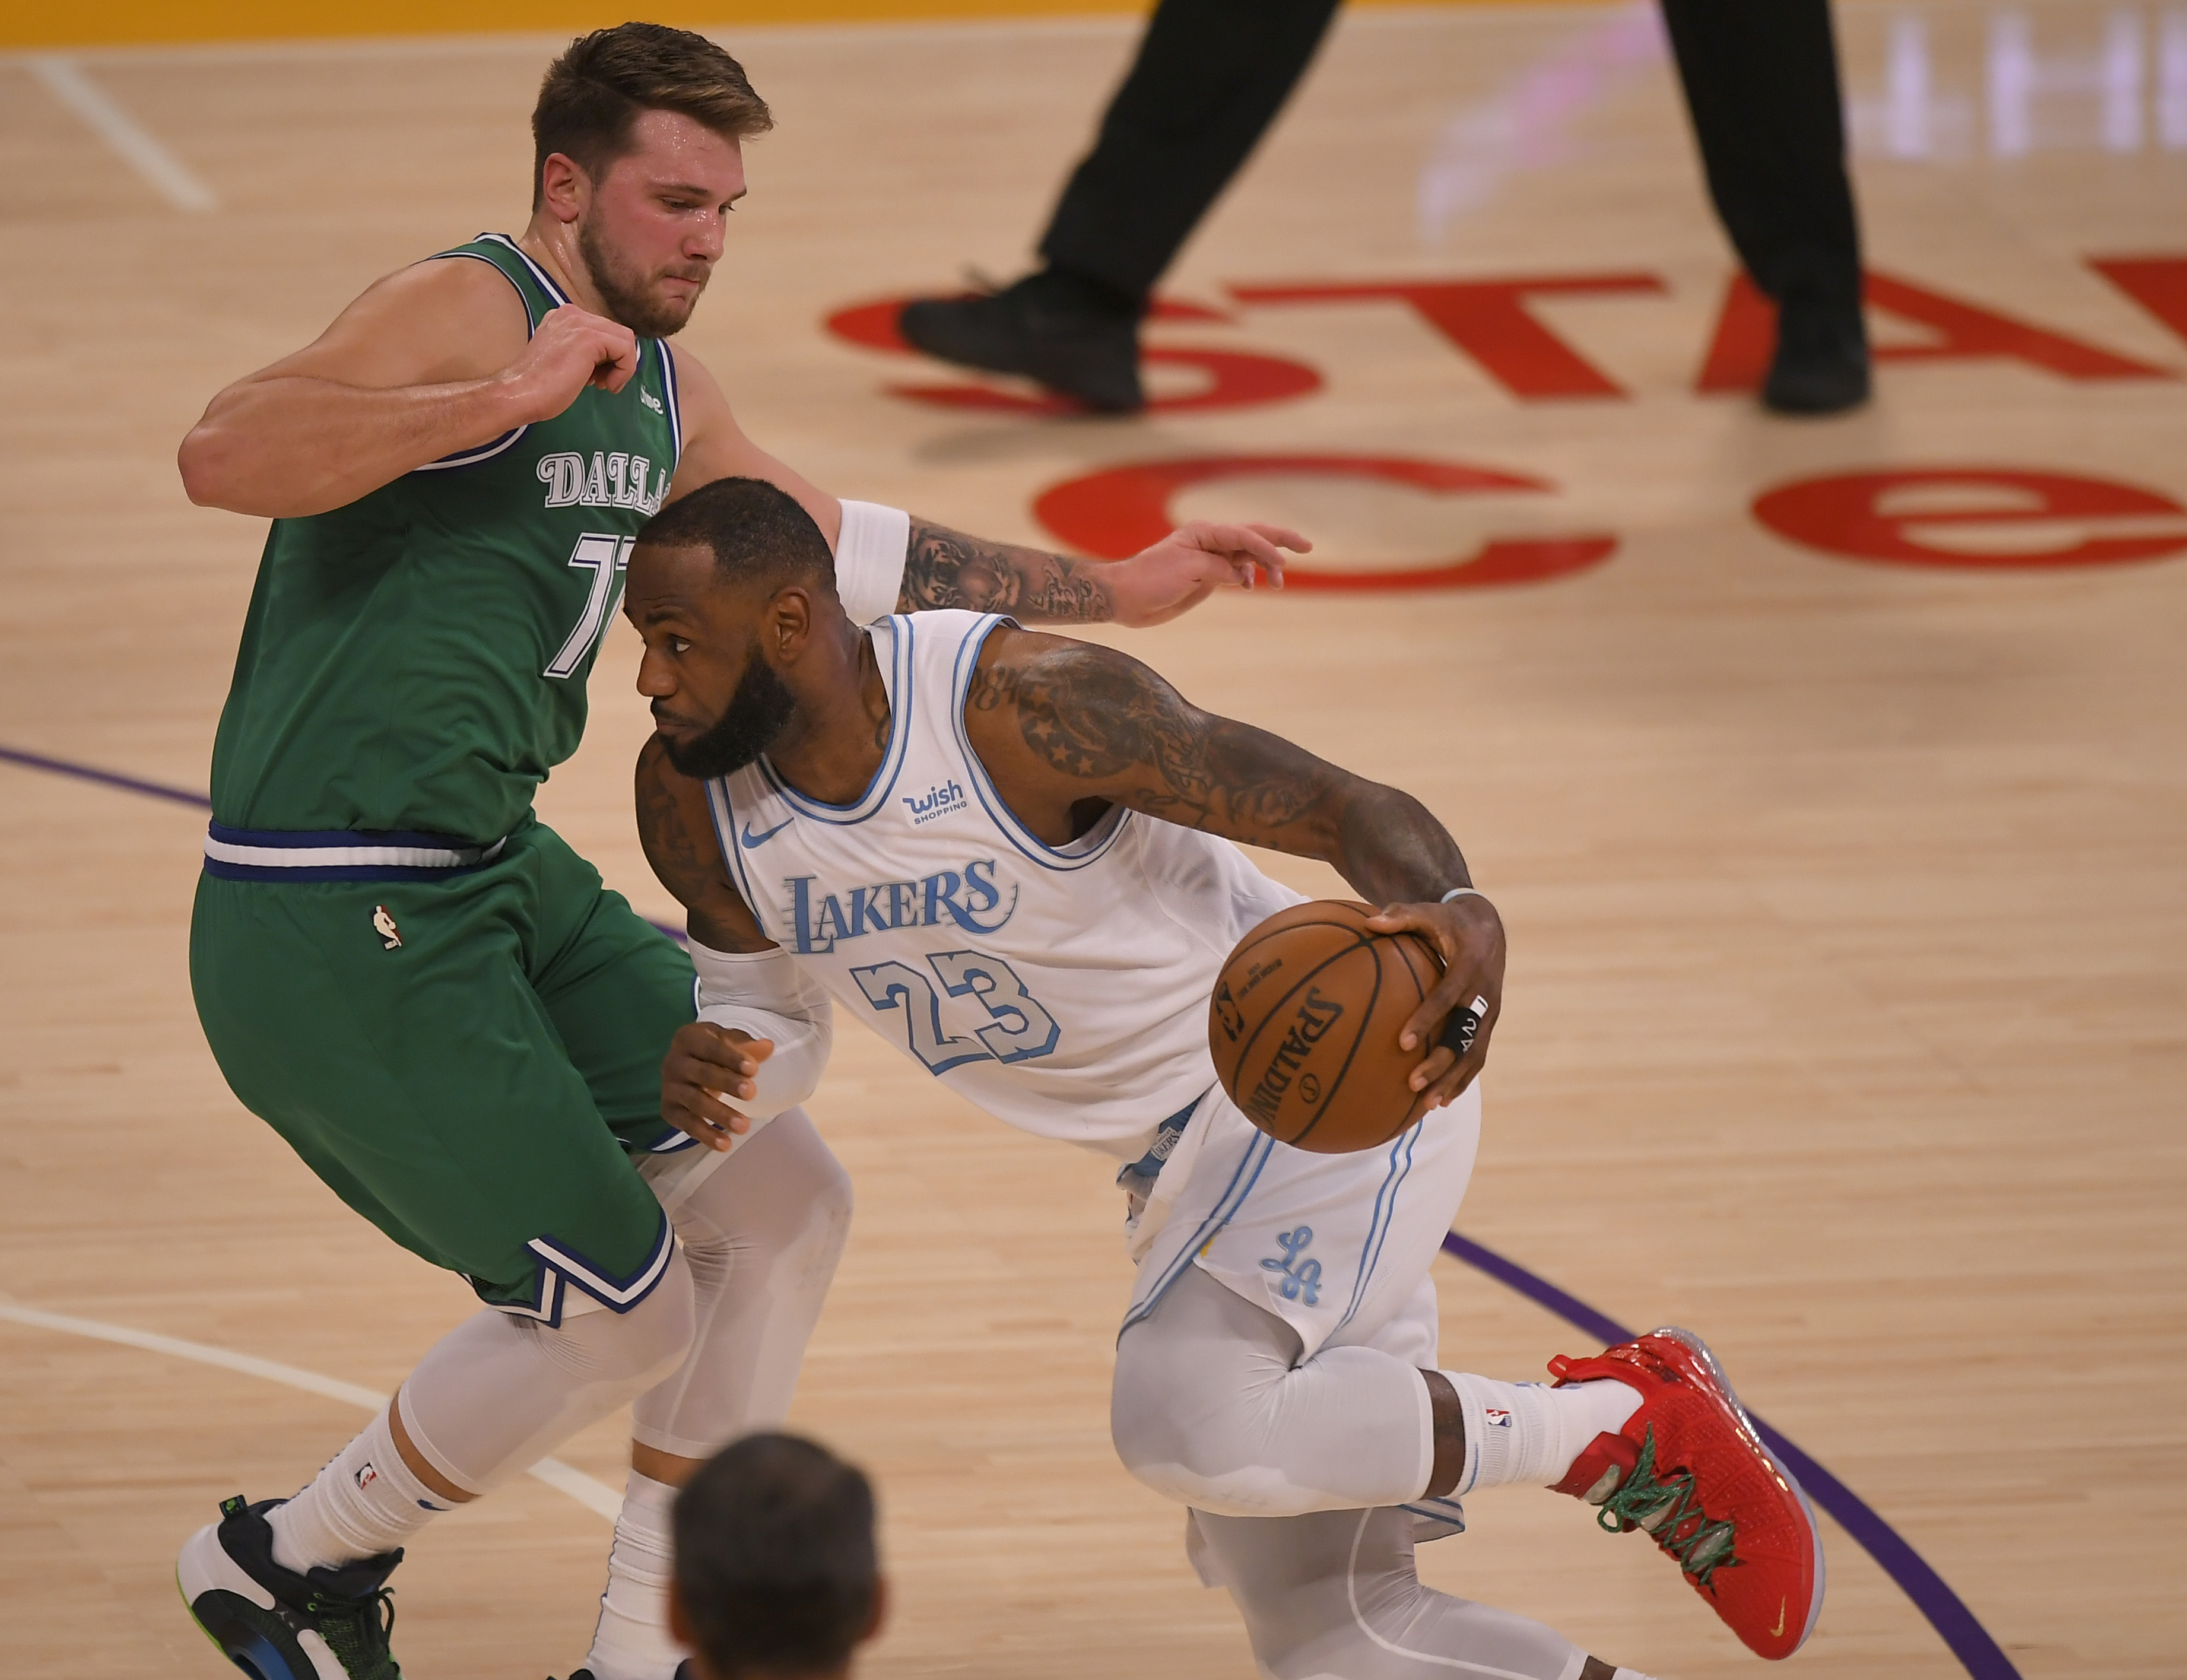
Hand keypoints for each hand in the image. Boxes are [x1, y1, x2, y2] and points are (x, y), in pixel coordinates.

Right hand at [498, 303, 639, 422]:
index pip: (604, 331)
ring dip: (622, 367)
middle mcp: (573, 313)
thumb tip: (610, 358)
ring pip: (625, 340)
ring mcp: (581, 322)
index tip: (595, 378)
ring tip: (603, 385)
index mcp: (565, 318)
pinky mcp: (591, 337)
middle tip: (601, 383)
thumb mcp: (566, 360)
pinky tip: (607, 385)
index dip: (607, 358)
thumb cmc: (540, 387)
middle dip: (616, 362)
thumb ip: (585, 352)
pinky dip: (624, 371)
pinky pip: (626, 350)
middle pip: (617, 334)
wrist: (521, 393)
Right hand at [661, 1022, 774, 1151]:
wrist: (686, 1064)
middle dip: (727, 1084)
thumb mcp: (727, 1041)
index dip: (731, 1057)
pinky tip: (725, 1144)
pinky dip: (705, 1135)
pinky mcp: (668, 1109)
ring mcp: (669, 1087)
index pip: (711, 1047)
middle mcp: (673, 1061)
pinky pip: (686, 1124)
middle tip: (751, 1093)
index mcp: (688, 1038)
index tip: (753, 1069)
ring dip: (720, 1114)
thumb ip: (746, 1046)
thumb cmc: (712, 1050)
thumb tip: (768, 1047)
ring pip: (695, 1101)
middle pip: (702, 1074)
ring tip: (744, 1126)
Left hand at [1106, 521, 1308, 626]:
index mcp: (1204, 533)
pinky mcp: (1207, 577)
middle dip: (1280, 541)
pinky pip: (1237, 571)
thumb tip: (1240, 573)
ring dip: (1265, 565)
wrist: (1126, 598)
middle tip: (1308, 546)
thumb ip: (1218, 568)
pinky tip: (1254, 584)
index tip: (1282, 564)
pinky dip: (1250, 575)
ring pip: (1247, 555)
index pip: (1243, 536)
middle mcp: (1210, 542)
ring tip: (1278, 583)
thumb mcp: (1187, 570)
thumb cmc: (1150, 579)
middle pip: (1252, 536)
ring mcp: (1210, 559)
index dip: (1266, 548)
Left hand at [1367, 893, 1504, 1123]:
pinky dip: (1462, 1079)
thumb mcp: (1428, 912)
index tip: (1402, 1042)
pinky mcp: (1488, 1024)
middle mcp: (1484, 994)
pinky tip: (1442, 1100)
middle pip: (1464, 1035)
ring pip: (1475, 1052)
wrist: (1488, 927)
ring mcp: (1489, 1012)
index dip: (1427, 1019)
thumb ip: (1401, 916)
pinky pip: (1477, 1055)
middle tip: (1413, 1083)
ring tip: (1428, 1104)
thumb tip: (1369, 922)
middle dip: (1441, 1062)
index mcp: (1469, 966)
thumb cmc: (1447, 920)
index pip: (1448, 997)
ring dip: (1453, 1080)